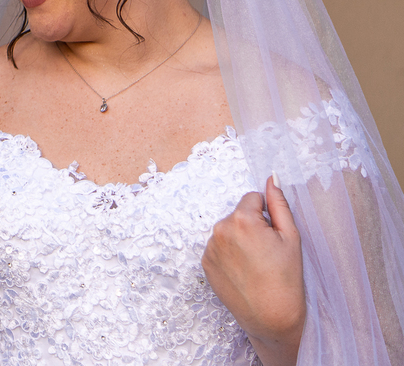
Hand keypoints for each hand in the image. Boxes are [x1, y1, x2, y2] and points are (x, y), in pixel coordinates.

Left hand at [202, 175, 304, 365]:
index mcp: (241, 219)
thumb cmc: (286, 279)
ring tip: (256, 264)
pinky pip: (219, 247)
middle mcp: (219, 229)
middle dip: (252, 226)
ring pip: (228, 231)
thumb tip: (272, 178)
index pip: (253, 198)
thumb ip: (279, 204)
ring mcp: (209, 247)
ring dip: (240, 240)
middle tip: (267, 253)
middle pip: (239, 214)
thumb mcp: (291, 237)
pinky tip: (244, 271)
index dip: (266, 215)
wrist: (271, 317)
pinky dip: (230, 254)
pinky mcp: (205, 263)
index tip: (273, 235)